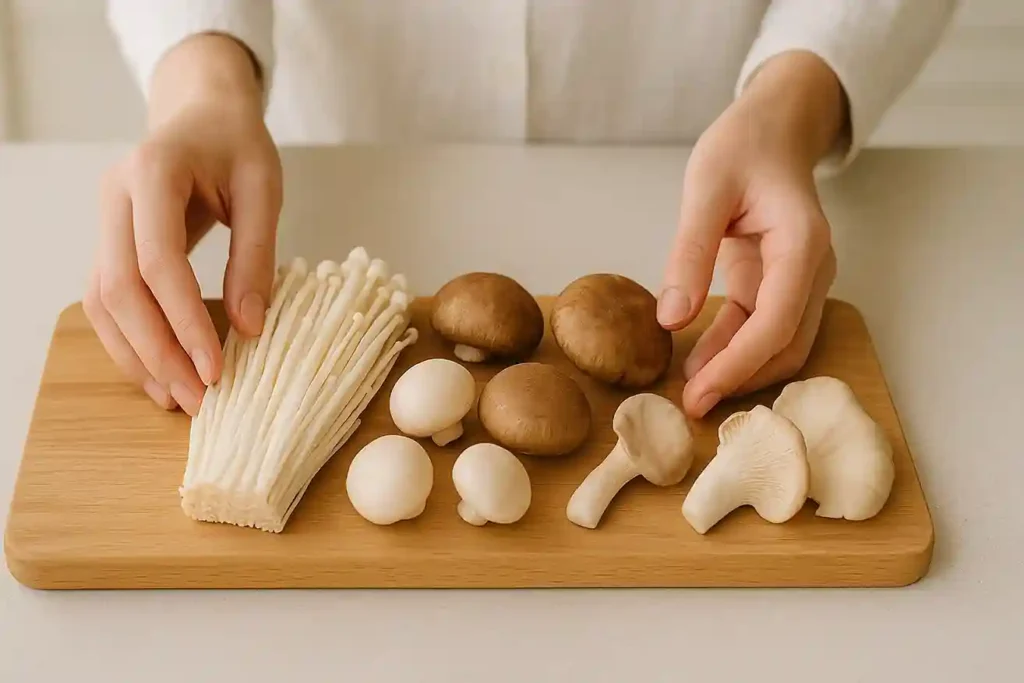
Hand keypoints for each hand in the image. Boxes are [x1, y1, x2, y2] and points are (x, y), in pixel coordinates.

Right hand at [84, 34, 281, 415]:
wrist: (203, 113)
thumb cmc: (237, 145)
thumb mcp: (263, 188)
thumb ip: (256, 255)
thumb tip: (251, 328)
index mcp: (152, 173)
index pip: (157, 261)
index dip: (184, 320)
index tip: (216, 369)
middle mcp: (115, 198)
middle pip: (118, 289)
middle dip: (157, 351)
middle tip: (200, 399)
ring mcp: (105, 221)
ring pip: (102, 302)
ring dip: (137, 356)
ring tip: (180, 399)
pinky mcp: (110, 241)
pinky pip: (107, 300)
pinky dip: (130, 341)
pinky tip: (161, 374)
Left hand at [657, 51, 845, 417]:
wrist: (773, 127)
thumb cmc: (743, 145)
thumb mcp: (705, 188)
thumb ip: (690, 251)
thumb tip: (670, 319)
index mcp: (802, 244)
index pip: (776, 321)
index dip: (738, 363)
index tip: (699, 392)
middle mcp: (812, 269)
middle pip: (786, 344)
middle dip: (741, 379)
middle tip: (690, 406)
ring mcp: (800, 280)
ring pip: (779, 344)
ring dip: (738, 370)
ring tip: (689, 392)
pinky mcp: (780, 283)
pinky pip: (762, 327)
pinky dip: (734, 350)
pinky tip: (698, 364)